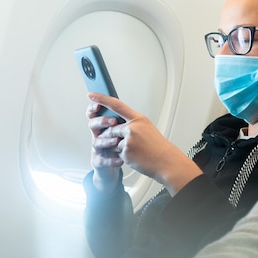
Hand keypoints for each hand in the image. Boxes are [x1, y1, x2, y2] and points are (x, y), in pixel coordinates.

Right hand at [86, 100, 123, 193]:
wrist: (117, 165)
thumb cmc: (119, 145)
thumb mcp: (120, 130)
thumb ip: (121, 119)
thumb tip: (127, 107)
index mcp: (102, 125)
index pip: (94, 113)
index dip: (93, 108)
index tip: (98, 104)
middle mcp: (97, 135)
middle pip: (93, 124)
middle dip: (102, 121)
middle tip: (113, 121)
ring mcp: (97, 148)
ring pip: (97, 142)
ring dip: (106, 140)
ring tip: (117, 141)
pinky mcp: (98, 161)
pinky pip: (102, 160)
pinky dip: (111, 160)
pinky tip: (120, 159)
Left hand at [88, 93, 202, 194]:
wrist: (166, 161)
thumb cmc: (157, 146)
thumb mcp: (147, 128)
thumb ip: (132, 124)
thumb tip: (118, 124)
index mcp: (138, 119)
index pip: (116, 105)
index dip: (102, 99)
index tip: (92, 95)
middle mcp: (132, 127)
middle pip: (112, 128)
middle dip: (114, 136)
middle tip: (131, 142)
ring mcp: (128, 139)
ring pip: (113, 141)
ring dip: (119, 146)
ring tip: (136, 149)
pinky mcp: (125, 152)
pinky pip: (116, 152)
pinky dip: (123, 155)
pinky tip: (135, 156)